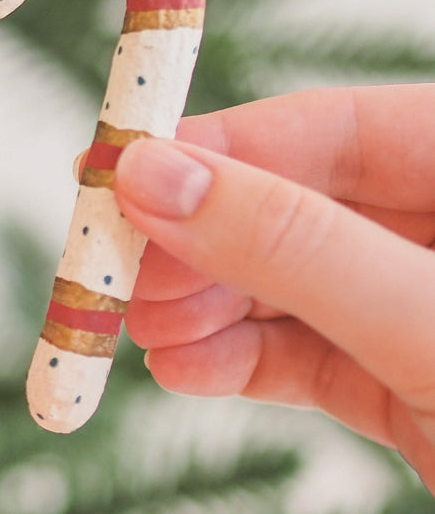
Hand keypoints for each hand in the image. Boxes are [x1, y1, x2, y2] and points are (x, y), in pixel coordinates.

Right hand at [114, 85, 434, 489]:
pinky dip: (242, 363)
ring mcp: (427, 310)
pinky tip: (183, 372)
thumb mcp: (433, 324)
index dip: (219, 144)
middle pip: (298, 205)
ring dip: (208, 305)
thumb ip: (299, 247)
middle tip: (111, 263)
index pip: (333, 128)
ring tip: (137, 328)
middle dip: (201, 237)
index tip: (117, 166)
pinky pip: (310, 356)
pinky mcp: (411, 385)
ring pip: (294, 284)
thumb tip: (158, 175)